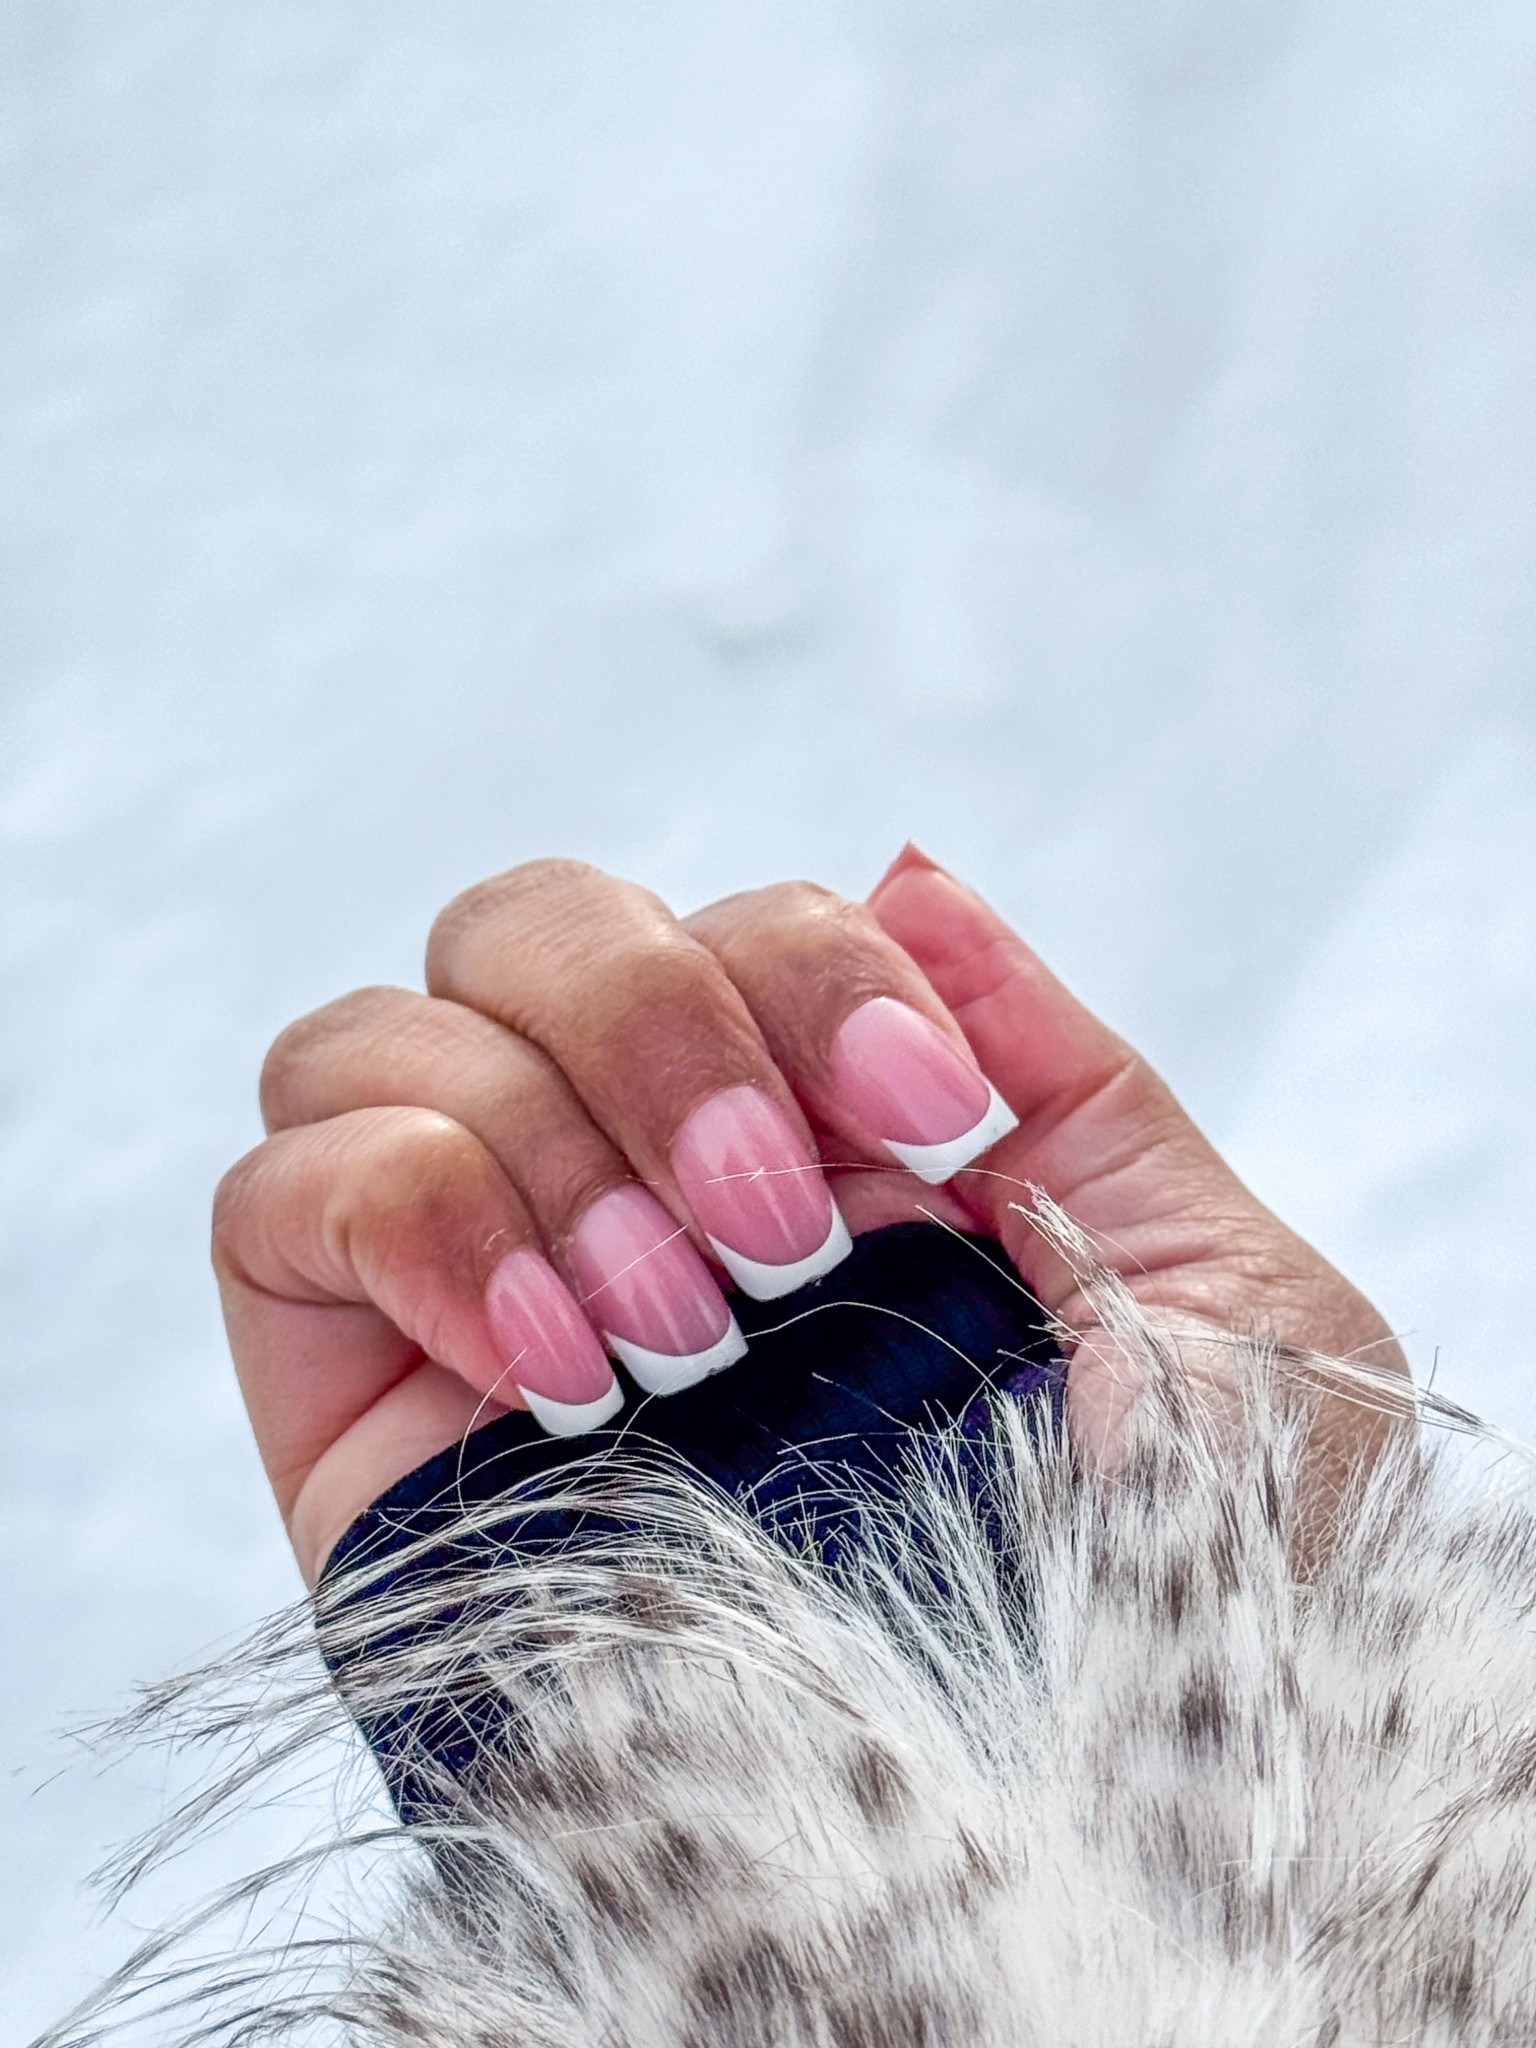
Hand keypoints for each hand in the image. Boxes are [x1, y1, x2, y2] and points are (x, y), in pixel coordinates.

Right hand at [213, 849, 1404, 1581]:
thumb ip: (1070, 1068)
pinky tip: (551, 1364)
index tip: (928, 1117)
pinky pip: (273, 1194)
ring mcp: (480, 1276)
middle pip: (527, 924)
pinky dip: (406, 1217)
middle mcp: (630, 1175)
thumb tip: (913, 873)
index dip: (808, 971)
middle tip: (784, 1225)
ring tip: (678, 1328)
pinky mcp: (353, 1395)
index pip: (729, 921)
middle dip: (655, 1025)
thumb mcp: (1200, 1289)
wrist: (1027, 1865)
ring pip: (379, 1030)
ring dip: (539, 1143)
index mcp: (813, 1136)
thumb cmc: (1156, 1586)